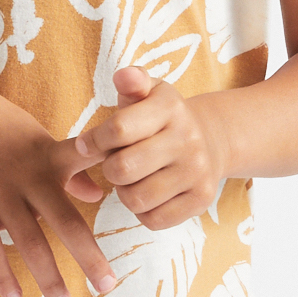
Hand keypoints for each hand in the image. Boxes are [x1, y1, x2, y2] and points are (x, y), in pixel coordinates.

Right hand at [0, 64, 117, 296]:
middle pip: (66, 222)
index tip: (143, 209)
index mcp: (50, 155)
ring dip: (47, 275)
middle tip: (108, 287)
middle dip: (89, 256)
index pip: (92, 171)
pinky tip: (14, 295)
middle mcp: (29, 176)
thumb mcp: (33, 136)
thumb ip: (66, 166)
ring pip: (28, 241)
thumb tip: (98, 195)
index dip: (117, 186)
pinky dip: (1, 272)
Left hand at [64, 67, 231, 228]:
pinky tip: (148, 194)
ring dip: (124, 192)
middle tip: (116, 163)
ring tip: (132, 179)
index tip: (86, 146)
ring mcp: (197, 172)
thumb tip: (124, 77)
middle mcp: (188, 139)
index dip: (94, 141)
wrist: (211, 141)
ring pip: (136, 199)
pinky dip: (143, 211)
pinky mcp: (200, 200)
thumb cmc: (162, 118)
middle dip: (110, 169)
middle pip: (123, 169)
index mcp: (170, 107)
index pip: (118, 129)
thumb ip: (132, 82)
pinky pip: (154, 220)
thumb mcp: (148, 93)